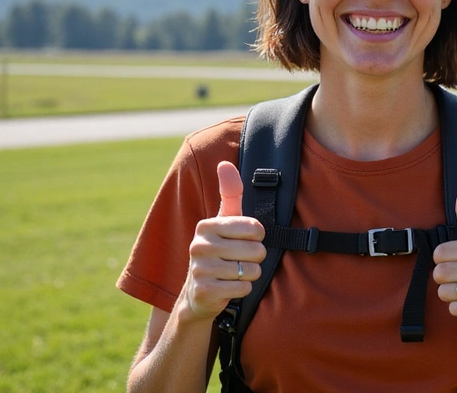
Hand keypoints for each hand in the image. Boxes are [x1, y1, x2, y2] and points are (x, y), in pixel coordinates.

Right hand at [181, 161, 266, 320]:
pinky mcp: (204, 292)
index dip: (259, 237)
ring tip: (234, 273)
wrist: (198, 292)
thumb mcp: (224, 221)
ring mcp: (200, 270)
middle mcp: (199, 246)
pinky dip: (242, 290)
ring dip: (249, 274)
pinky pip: (243, 288)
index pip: (255, 228)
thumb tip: (225, 163)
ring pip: (250, 271)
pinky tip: (229, 286)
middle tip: (240, 260)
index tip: (246, 239)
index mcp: (207, 226)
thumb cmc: (219, 250)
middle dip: (255, 258)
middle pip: (255, 251)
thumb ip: (230, 192)